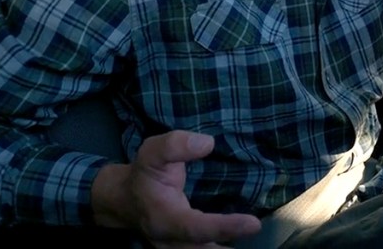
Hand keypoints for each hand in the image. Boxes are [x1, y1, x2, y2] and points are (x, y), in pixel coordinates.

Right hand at [91, 130, 260, 247]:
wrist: (124, 199)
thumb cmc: (143, 174)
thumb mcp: (152, 152)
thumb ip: (176, 145)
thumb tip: (207, 144)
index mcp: (164, 219)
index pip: (196, 228)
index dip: (224, 227)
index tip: (253, 224)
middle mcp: (171, 241)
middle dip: (228, 247)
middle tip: (258, 235)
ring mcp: (177, 248)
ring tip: (256, 242)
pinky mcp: (186, 247)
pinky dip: (223, 246)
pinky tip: (244, 238)